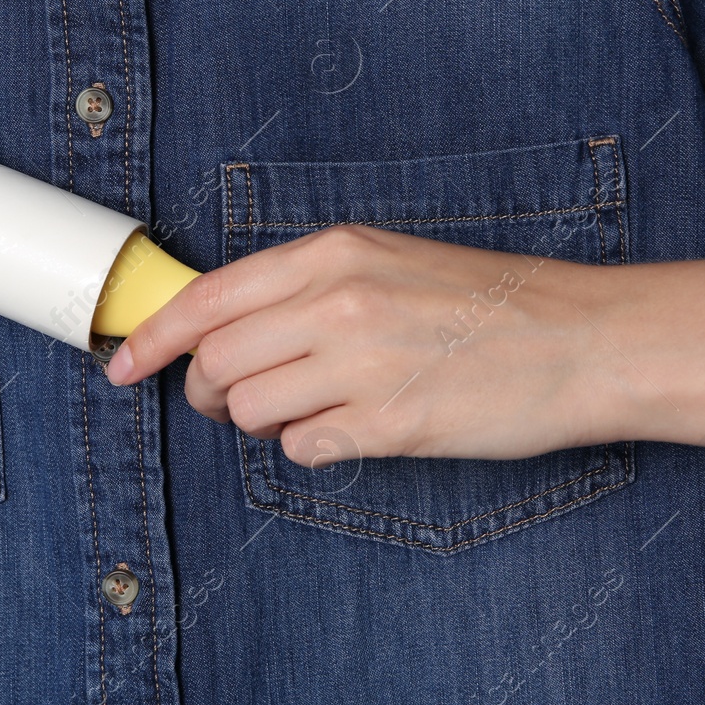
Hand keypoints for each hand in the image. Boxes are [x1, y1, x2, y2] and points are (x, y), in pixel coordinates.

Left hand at [105, 225, 620, 466]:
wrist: (584, 340)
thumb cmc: (488, 301)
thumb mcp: (388, 261)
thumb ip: (306, 287)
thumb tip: (226, 329)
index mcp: (333, 253)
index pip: (207, 297)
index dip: (150, 338)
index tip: (120, 364)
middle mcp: (338, 303)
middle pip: (215, 361)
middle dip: (207, 390)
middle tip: (231, 398)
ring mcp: (360, 367)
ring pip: (248, 411)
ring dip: (265, 419)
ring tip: (319, 406)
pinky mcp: (388, 426)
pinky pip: (301, 450)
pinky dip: (314, 447)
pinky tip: (357, 427)